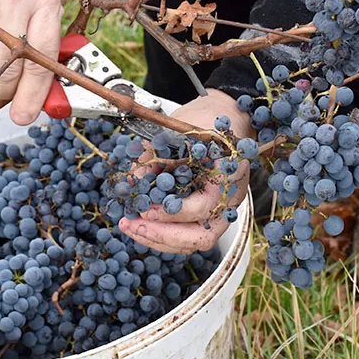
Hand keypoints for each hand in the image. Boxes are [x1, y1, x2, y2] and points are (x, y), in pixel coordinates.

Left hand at [118, 89, 254, 253]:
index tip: (145, 209)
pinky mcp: (208, 214)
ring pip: (194, 241)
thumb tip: (132, 183)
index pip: (204, 207)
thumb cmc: (203, 120)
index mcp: (229, 174)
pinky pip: (187, 234)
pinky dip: (163, 233)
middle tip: (131, 224)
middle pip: (202, 236)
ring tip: (129, 225)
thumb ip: (156, 156)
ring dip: (158, 238)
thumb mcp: (178, 131)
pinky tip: (140, 223)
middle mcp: (230, 198)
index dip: (173, 212)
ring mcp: (221, 209)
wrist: (220, 117)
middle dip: (162, 235)